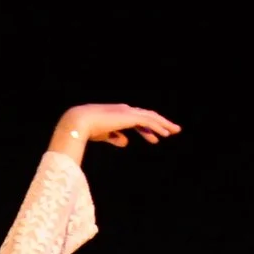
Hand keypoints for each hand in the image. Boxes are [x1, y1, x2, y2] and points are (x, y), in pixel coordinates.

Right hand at [51, 103, 179, 159]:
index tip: (154, 138)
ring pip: (151, 117)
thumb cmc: (86, 129)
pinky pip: (148, 122)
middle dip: (160, 124)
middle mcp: (125, 111)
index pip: (137, 120)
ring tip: (174, 132)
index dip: (147, 130)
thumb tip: (125, 142)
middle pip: (147, 116)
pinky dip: (157, 127)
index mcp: (118, 114)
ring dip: (163, 125)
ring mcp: (127, 112)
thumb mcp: (103, 135)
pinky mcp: (129, 117)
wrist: (79, 121)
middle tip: (171, 131)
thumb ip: (114, 137)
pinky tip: (165, 134)